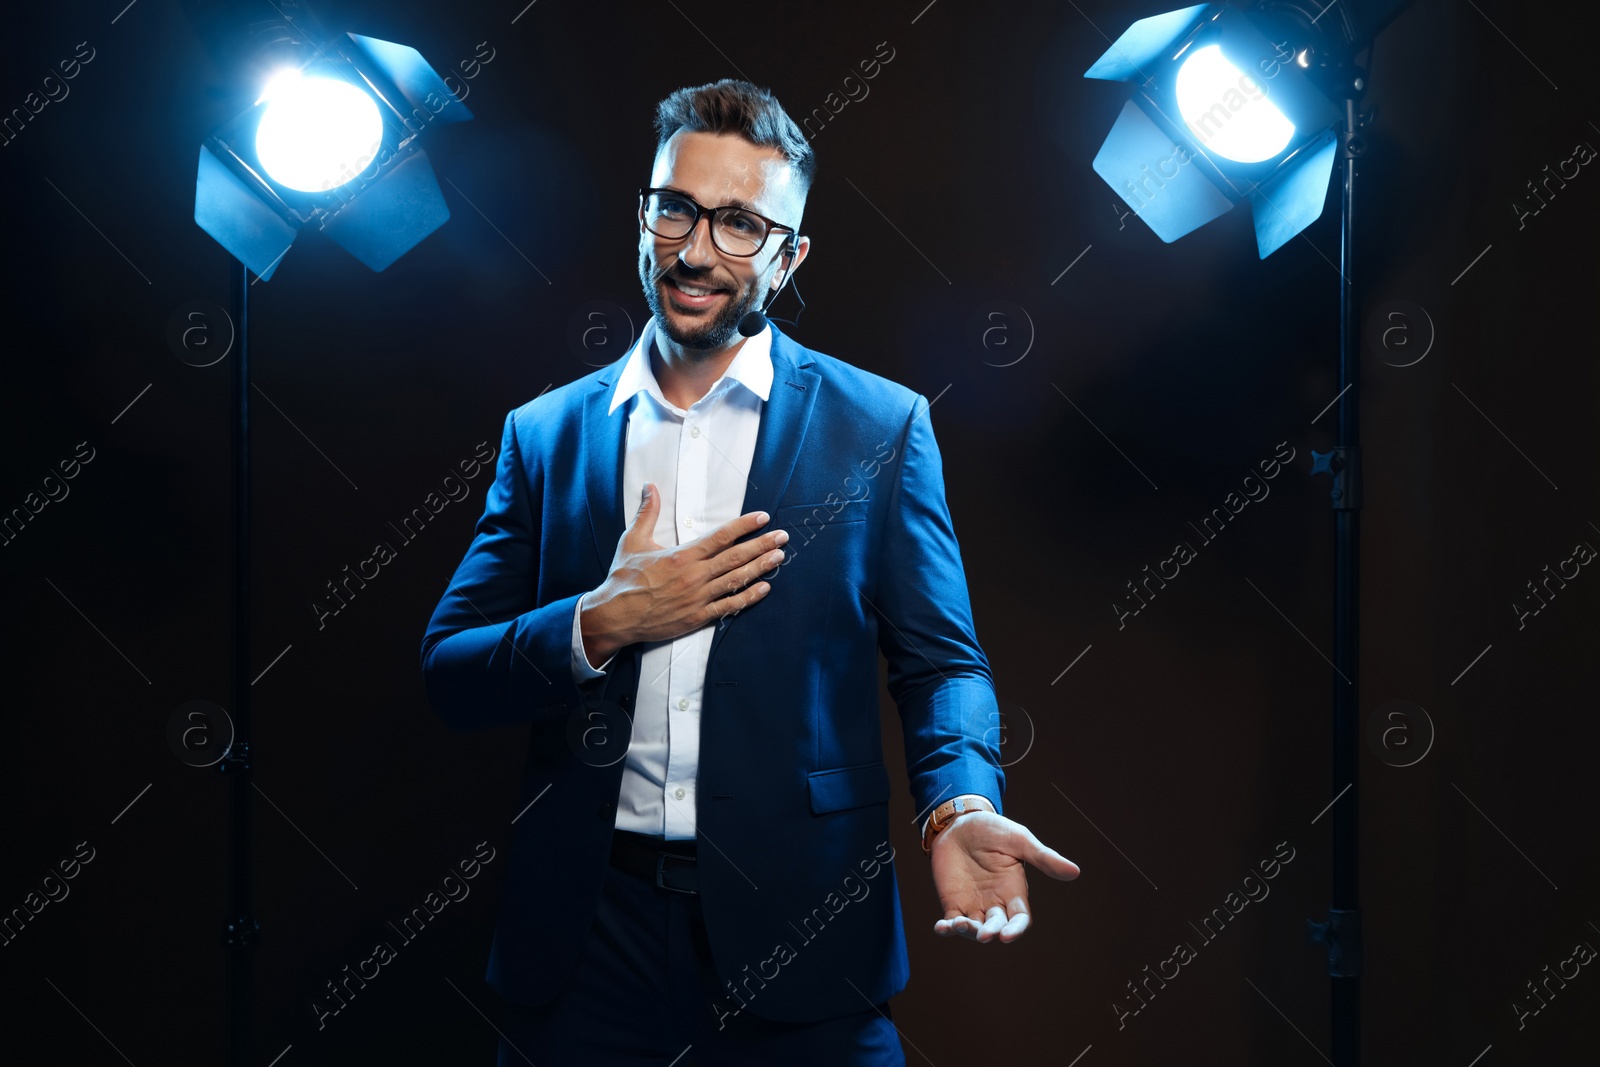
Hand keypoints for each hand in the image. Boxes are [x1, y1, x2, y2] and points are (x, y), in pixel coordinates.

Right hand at [579, 483, 788, 661]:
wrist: (614, 616)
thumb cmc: (623, 579)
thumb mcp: (632, 541)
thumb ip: (647, 513)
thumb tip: (650, 486)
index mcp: (682, 556)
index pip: (721, 536)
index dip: (745, 526)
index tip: (762, 517)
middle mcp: (694, 576)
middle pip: (736, 557)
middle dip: (762, 544)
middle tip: (783, 536)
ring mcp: (698, 598)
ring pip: (737, 580)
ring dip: (761, 567)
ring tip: (779, 557)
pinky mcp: (697, 617)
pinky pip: (729, 607)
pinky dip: (749, 597)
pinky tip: (764, 588)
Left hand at [930, 811, 1079, 942]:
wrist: (959, 820)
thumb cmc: (993, 829)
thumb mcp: (1019, 841)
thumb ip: (1043, 858)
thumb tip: (1075, 871)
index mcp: (1014, 891)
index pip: (1019, 919)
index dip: (1015, 930)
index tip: (1007, 936)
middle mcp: (995, 902)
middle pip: (997, 927)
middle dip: (991, 932)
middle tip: (984, 934)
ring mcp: (973, 904)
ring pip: (974, 929)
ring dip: (968, 932)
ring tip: (959, 925)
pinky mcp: (952, 902)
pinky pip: (951, 922)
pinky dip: (947, 929)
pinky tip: (942, 927)